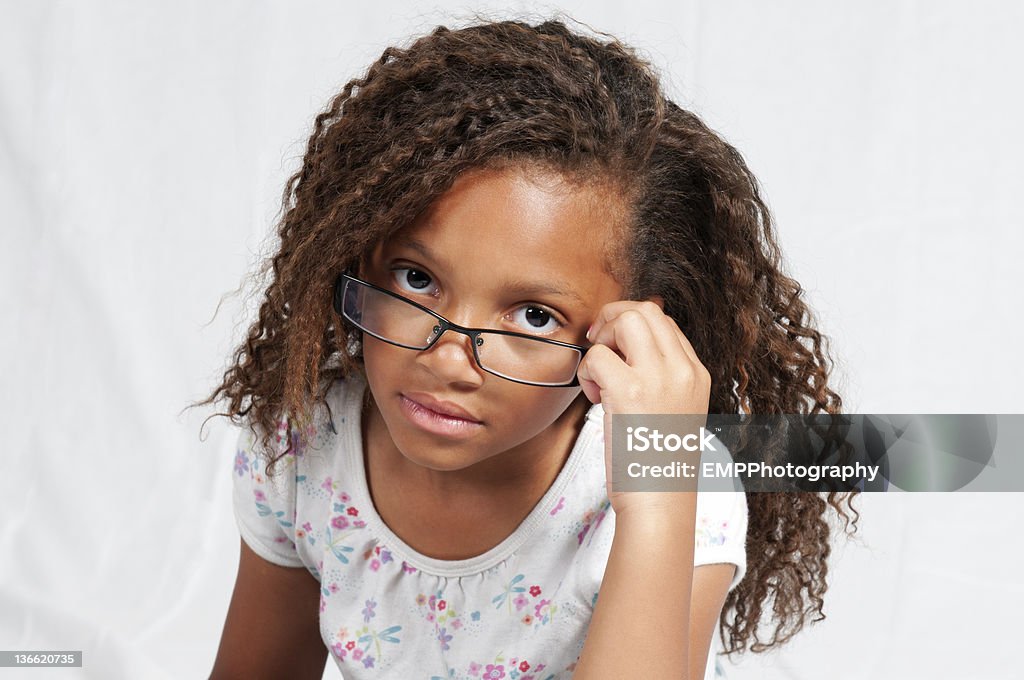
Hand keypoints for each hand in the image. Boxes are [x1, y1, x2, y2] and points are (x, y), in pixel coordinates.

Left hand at [576, 300, 711, 515]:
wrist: (660, 503)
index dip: (631, 326)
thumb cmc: (658, 465)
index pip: (664, 321)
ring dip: (602, 340)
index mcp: (696, 374)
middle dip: (613, 318)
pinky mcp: (629, 391)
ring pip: (625, 319)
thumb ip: (661, 379)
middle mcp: (683, 370)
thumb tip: (631, 349)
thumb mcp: (675, 412)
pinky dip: (586, 372)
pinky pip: (597, 356)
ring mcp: (658, 378)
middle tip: (599, 347)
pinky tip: (594, 397)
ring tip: (599, 375)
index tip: (615, 348)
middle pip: (645, 310)